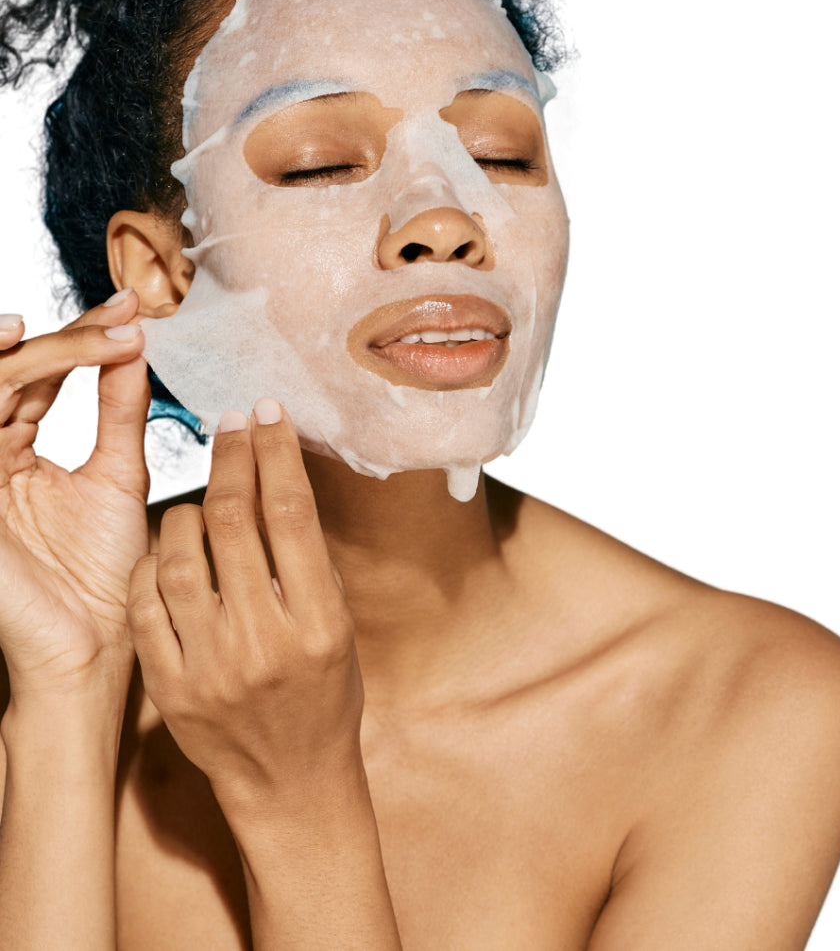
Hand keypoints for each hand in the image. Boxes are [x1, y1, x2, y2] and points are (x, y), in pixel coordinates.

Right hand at [0, 291, 149, 699]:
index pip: (38, 376)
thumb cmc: (102, 572)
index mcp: (14, 450)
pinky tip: (28, 352)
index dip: (82, 337)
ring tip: (104, 333)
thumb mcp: (117, 475)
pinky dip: (3, 381)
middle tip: (126, 312)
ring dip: (47, 351)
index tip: (134, 308)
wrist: (91, 640)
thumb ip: (118, 411)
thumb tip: (133, 346)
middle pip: (9, 370)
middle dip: (68, 334)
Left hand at [126, 399, 362, 812]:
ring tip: (203, 497)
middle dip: (231, 458)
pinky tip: (170, 548)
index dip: (276, 454)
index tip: (268, 414)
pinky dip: (154, 561)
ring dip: (187, 507)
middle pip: (233, 523)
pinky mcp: (169, 684)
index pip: (291, 516)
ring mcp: (210, 665)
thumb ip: (308, 565)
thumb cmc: (326, 698)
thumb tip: (277, 488)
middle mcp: (264, 642)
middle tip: (233, 424)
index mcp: (319, 624)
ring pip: (177, 554)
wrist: (290, 780)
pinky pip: (146, 601)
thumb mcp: (339, 629)